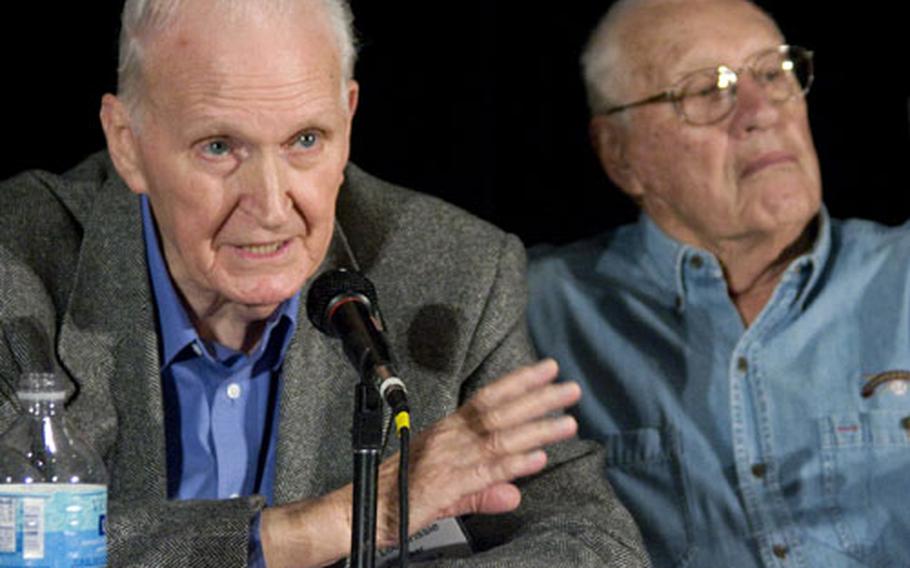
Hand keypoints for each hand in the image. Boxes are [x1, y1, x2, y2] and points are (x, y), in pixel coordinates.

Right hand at [375, 358, 579, 544]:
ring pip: (499, 438)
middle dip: (537, 398)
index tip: (546, 370)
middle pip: (499, 412)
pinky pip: (486, 472)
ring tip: (568, 420)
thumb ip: (483, 490)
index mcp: (447, 432)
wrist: (359, 511)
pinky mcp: (446, 485)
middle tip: (570, 388)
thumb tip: (514, 493)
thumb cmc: (397, 495)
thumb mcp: (446, 490)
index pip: (487, 399)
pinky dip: (514, 464)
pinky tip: (538, 458)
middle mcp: (450, 439)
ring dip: (536, 428)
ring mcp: (449, 460)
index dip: (518, 383)